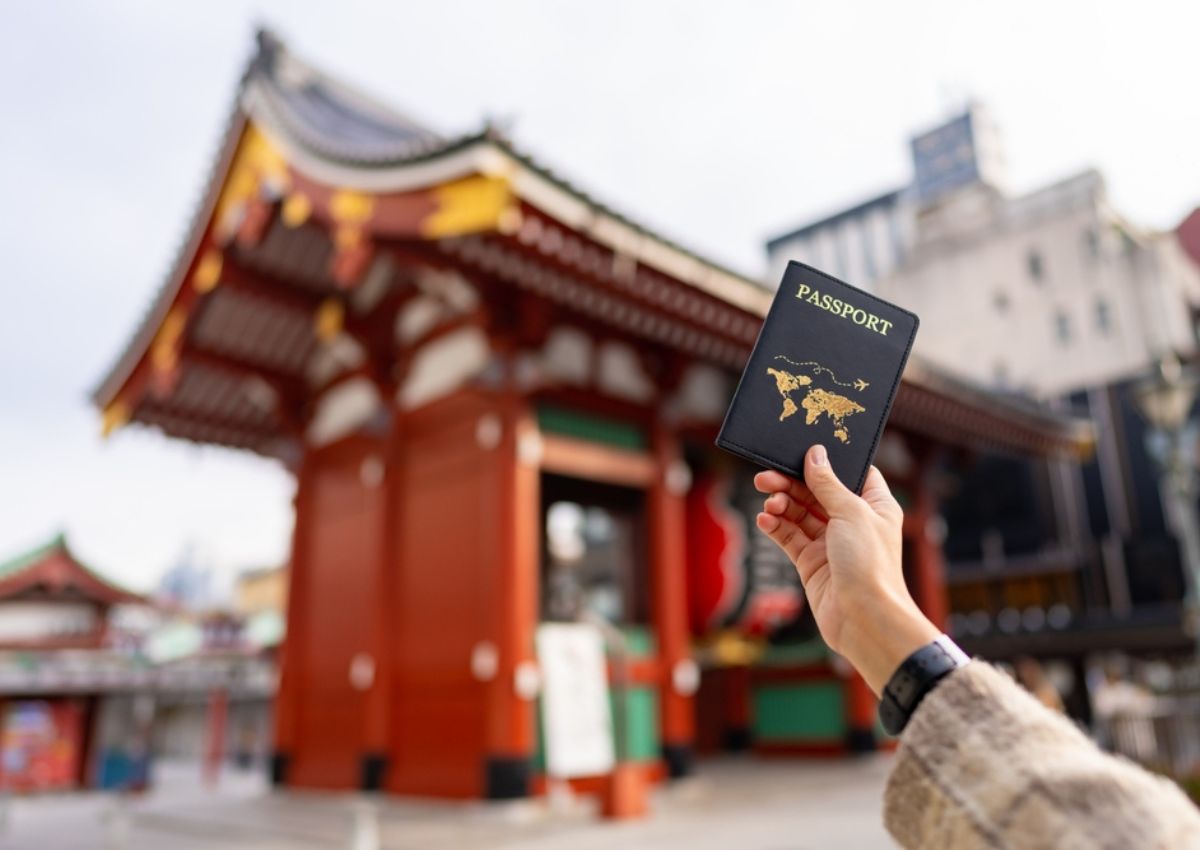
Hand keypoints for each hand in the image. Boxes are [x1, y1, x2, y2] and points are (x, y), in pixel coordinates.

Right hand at [754, 445, 939, 695]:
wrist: (864, 619)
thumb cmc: (870, 564)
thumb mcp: (850, 513)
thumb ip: (827, 483)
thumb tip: (815, 454)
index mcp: (875, 506)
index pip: (852, 473)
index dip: (829, 462)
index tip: (803, 450)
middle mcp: (853, 522)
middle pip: (817, 492)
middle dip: (792, 483)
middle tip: (765, 477)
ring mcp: (831, 543)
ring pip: (800, 514)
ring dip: (781, 505)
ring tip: (768, 503)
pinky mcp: (812, 563)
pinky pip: (790, 538)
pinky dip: (776, 527)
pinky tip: (764, 520)